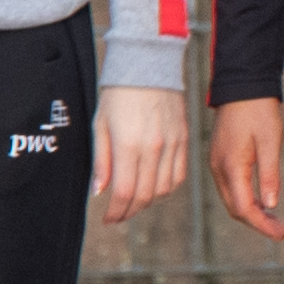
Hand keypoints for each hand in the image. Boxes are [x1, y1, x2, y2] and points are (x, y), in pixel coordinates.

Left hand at [92, 85, 188, 225]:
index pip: (124, 192)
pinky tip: (155, 185)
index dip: (116, 212)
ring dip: (149, 201)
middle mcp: (153, 148)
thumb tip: (99, 190)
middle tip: (119, 214)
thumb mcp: (100, 124)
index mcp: (128, 145)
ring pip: (164, 189)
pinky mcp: (184, 139)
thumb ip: (100, 160)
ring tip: (135, 200)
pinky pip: (179, 175)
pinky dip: (167, 187)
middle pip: (145, 196)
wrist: (148, 64)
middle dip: (130, 211)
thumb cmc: (119, 92)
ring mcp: (172, 145)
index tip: (109, 219)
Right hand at [211, 95, 283, 240]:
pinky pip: (230, 187)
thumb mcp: (271, 142)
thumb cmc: (259, 110)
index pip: (244, 208)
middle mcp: (219, 168)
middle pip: (235, 208)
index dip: (262, 226)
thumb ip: (270, 174)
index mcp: (231, 166)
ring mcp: (217, 163)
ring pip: (231, 199)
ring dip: (251, 212)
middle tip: (281, 230)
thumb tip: (271, 204)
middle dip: (257, 223)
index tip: (281, 234)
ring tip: (273, 220)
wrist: (242, 86)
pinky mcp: (220, 158)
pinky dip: (245, 198)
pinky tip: (261, 201)